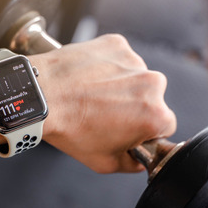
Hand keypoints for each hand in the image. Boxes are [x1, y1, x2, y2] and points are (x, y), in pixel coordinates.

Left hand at [35, 34, 176, 172]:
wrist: (41, 96)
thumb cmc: (69, 128)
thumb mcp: (105, 163)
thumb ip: (133, 164)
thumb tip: (139, 158)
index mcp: (155, 115)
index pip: (166, 127)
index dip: (146, 132)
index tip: (127, 132)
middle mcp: (151, 83)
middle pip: (153, 99)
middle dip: (134, 107)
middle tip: (105, 115)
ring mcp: (133, 60)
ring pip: (135, 77)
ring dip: (121, 86)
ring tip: (92, 97)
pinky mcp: (116, 44)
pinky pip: (119, 58)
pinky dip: (108, 67)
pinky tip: (89, 79)